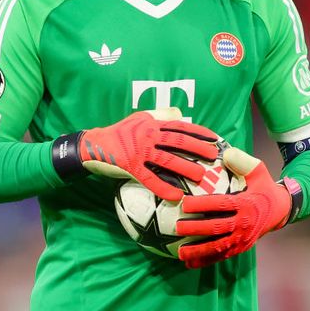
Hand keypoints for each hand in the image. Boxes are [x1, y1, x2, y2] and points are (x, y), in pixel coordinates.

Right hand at [53, 108, 219, 200]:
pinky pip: (150, 179)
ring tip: (201, 176)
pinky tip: (176, 196)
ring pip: (167, 160)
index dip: (198, 132)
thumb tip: (181, 114)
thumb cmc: (120, 132)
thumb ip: (160, 115)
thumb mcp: (139, 118)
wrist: (94, 145)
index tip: (215, 139)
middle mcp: (148, 135)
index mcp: (152, 124)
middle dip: (198, 149)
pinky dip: (163, 188)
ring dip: (185, 168)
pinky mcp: (130, 166)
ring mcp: (139, 151)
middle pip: (178, 141)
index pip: (180, 127)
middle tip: (214, 158)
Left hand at [176, 147, 291, 267]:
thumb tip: (226, 153)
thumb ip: (243, 162)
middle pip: (217, 228)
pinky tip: (190, 264)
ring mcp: (242, 239)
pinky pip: (222, 256)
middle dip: (196, 229)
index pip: (221, 205)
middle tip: (177, 227)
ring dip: (198, 251)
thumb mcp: (259, 171)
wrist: (281, 210)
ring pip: (218, 246)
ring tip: (180, 252)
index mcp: (246, 205)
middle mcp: (244, 224)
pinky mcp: (241, 248)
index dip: (202, 205)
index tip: (185, 204)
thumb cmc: (264, 188)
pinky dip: (206, 261)